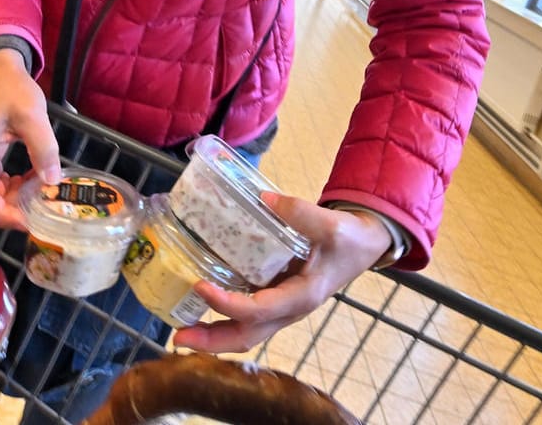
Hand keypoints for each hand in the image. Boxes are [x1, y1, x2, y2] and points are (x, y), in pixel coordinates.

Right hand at [0, 49, 60, 231]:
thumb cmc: (13, 90)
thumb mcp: (33, 114)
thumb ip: (43, 148)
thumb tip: (52, 182)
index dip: (3, 215)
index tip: (29, 222)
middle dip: (13, 210)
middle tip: (42, 209)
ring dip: (15, 200)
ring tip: (41, 192)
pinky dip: (13, 189)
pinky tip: (32, 181)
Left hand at [173, 193, 392, 353]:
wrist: (364, 246)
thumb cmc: (349, 240)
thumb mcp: (332, 225)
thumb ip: (301, 212)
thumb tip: (265, 200)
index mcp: (302, 296)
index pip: (259, 309)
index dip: (228, 303)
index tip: (200, 286)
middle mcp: (288, 310)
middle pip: (247, 336)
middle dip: (211, 341)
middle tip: (177, 337)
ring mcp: (281, 308)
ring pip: (245, 332)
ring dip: (213, 336)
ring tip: (180, 332)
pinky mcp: (275, 299)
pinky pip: (246, 318)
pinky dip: (222, 319)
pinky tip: (199, 307)